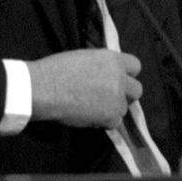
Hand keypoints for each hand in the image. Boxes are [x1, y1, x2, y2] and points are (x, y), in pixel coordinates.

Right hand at [27, 49, 141, 128]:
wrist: (45, 88)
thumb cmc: (58, 70)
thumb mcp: (86, 58)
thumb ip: (103, 66)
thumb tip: (106, 74)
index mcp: (114, 59)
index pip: (136, 66)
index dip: (127, 75)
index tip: (118, 80)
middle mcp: (120, 77)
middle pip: (136, 90)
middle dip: (125, 95)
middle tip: (108, 98)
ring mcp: (117, 97)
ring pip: (124, 108)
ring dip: (112, 110)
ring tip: (93, 108)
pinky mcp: (110, 116)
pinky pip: (114, 123)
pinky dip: (103, 122)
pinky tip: (88, 117)